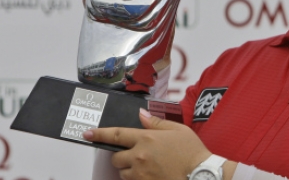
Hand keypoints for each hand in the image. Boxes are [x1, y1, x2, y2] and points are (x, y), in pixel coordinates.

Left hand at [84, 109, 210, 179]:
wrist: (200, 174)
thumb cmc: (192, 151)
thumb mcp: (177, 130)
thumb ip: (156, 122)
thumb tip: (141, 115)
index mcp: (146, 138)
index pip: (116, 135)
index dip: (99, 134)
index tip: (87, 134)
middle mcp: (140, 156)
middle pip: (116, 157)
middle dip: (121, 156)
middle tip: (135, 154)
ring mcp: (141, 174)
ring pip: (123, 172)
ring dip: (129, 169)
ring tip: (147, 166)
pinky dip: (137, 178)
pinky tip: (151, 174)